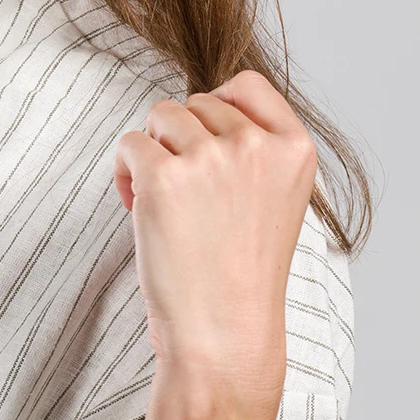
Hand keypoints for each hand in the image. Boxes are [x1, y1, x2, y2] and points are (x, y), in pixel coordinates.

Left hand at [111, 70, 315, 419]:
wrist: (225, 334)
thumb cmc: (242, 275)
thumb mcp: (275, 200)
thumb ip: (254, 152)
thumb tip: (203, 110)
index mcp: (294, 149)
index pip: (246, 85)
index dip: (215, 106)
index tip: (205, 143)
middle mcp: (255, 146)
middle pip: (195, 102)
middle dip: (179, 139)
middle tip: (182, 192)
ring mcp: (210, 158)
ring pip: (159, 117)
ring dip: (151, 152)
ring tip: (161, 201)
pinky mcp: (163, 178)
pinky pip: (128, 145)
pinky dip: (125, 174)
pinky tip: (138, 210)